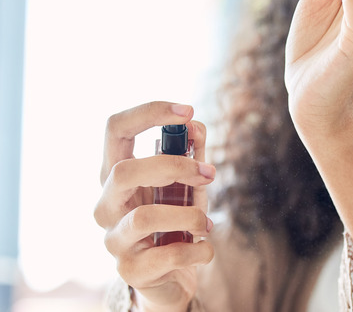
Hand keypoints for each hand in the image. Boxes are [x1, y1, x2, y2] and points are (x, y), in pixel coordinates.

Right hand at [94, 102, 215, 311]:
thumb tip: (196, 126)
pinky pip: (167, 255)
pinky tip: (205, 248)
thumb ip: (192, 153)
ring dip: (190, 215)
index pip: (114, 129)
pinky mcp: (130, 271)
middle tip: (209, 173)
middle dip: (174, 166)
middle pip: (123, 171)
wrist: (170, 277)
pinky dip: (198, 249)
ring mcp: (113, 239)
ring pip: (144, 217)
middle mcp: (107, 204)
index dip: (149, 112)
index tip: (189, 111)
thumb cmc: (177, 220)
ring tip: (207, 223)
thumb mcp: (188, 183)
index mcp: (116, 174)